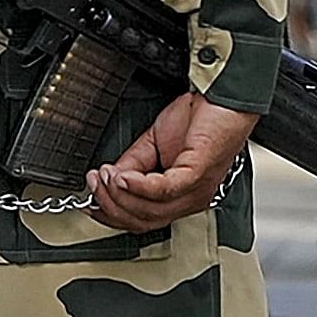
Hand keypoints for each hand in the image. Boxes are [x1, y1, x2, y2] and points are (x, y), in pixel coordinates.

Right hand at [89, 93, 260, 232]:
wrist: (226, 96)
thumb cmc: (202, 117)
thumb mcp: (154, 144)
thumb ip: (132, 163)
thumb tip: (108, 178)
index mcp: (180, 196)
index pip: (141, 221)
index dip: (111, 214)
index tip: (90, 200)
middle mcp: (190, 199)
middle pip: (142, 220)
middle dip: (110, 204)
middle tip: (94, 183)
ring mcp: (196, 190)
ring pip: (149, 210)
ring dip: (118, 195)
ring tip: (104, 176)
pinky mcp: (198, 174)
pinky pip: (163, 191)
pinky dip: (138, 186)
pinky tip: (122, 176)